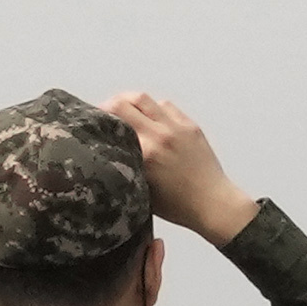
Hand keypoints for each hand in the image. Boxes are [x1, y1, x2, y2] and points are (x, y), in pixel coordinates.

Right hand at [110, 91, 259, 244]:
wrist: (213, 204)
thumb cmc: (177, 205)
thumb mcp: (141, 190)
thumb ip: (126, 167)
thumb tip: (109, 151)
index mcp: (145, 153)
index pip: (114, 122)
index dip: (99, 118)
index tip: (93, 122)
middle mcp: (160, 135)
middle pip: (126, 102)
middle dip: (110, 104)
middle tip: (105, 113)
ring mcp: (177, 128)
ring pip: (145, 99)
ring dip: (130, 101)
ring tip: (125, 110)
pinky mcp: (190, 126)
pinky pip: (166, 106)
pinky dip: (153, 108)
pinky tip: (149, 117)